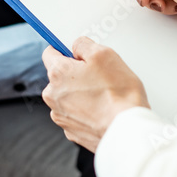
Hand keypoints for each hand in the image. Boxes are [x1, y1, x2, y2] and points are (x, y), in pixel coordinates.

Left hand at [41, 38, 148, 152]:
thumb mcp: (105, 54)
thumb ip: (84, 45)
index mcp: (58, 73)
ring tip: (104, 95)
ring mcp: (61, 116)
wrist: (127, 130)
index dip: (64, 49)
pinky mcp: (72, 131)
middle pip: (60, 76)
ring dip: (81, 93)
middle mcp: (53, 96)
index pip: (50, 53)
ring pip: (68, 96)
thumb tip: (78, 46)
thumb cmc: (118, 95)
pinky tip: (102, 109)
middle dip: (76, 73)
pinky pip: (76, 114)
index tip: (75, 52)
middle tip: (99, 75)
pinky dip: (86, 110)